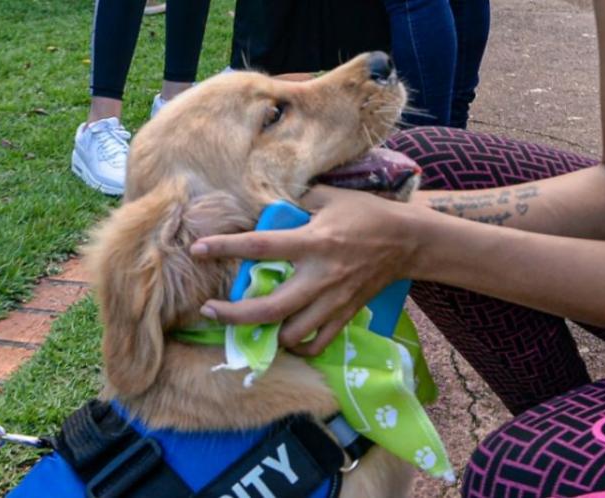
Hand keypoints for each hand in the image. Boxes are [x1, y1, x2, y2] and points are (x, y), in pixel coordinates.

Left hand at [190, 186, 429, 354]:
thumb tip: (270, 208)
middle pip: (269, 309)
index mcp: (313, 242)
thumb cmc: (366, 214)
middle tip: (208, 310)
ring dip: (265, 333)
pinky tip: (286, 337)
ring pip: (292, 334)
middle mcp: (320, 276)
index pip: (261, 247)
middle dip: (233, 315)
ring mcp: (333, 301)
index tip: (197, 250)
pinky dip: (299, 346)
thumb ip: (298, 203)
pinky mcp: (346, 314)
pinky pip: (318, 343)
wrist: (407, 241)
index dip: (225, 248)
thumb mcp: (331, 197)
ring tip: (248, 324)